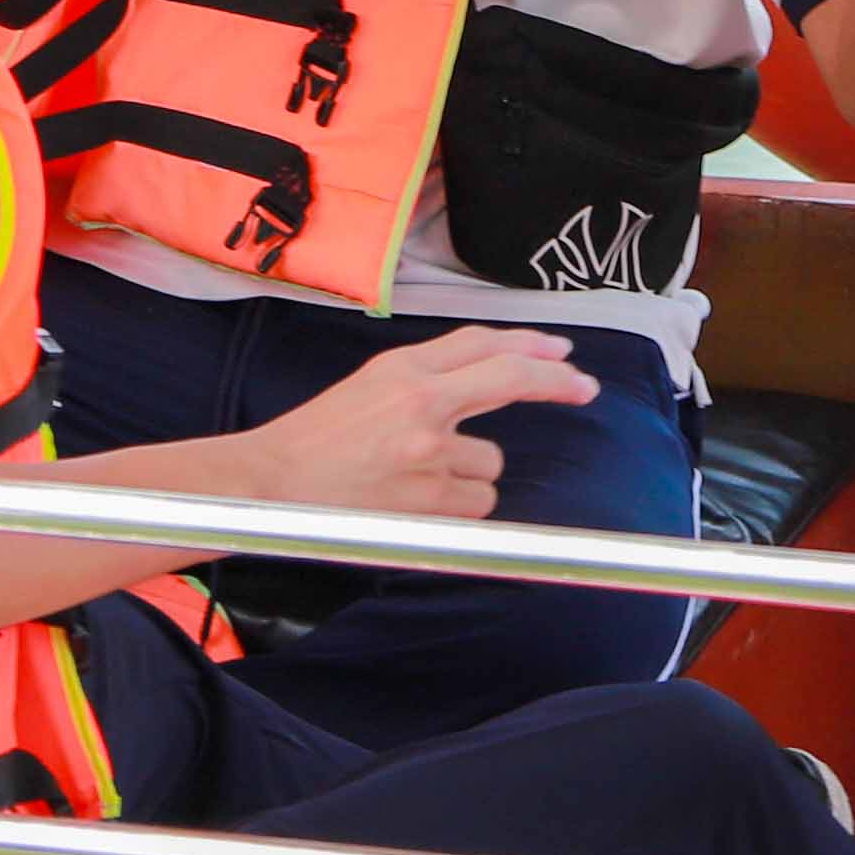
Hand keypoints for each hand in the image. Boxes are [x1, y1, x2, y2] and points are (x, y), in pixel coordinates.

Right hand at [239, 322, 595, 522]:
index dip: (529, 345)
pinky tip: (416, 506)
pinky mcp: (429, 498)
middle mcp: (420, 401)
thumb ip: (424, 380)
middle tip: (584, 388)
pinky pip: (476, 505)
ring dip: (469, 476)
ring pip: (489, 464)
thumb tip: (486, 381)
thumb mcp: (368, 387)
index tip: (562, 352)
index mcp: (401, 368)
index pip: (481, 344)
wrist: (269, 483)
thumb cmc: (314, 440)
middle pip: (511, 381)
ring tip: (415, 481)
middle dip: (557, 383)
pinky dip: (457, 510)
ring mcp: (428, 451)